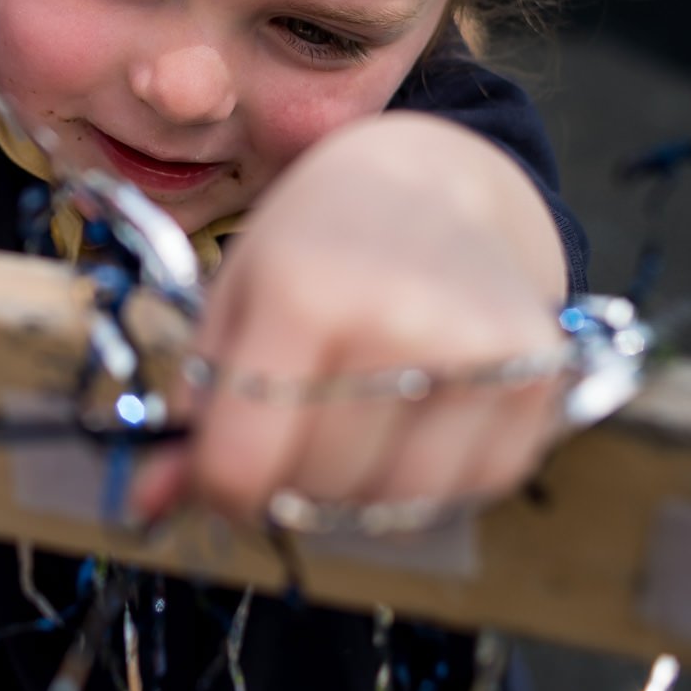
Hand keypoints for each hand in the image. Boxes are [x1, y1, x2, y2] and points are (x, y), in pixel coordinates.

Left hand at [131, 113, 569, 522]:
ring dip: (354, 493)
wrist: (438, 182)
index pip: (243, 460)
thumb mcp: (234, 297)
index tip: (218, 472)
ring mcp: (483, 357)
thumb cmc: (315, 239)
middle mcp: (401, 322)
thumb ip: (195, 405)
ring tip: (344, 423)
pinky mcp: (544, 384)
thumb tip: (146, 507)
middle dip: (285, 483)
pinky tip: (408, 421)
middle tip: (286, 431)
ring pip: (394, 507)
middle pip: (317, 488)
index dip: (219, 488)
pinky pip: (467, 494)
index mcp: (304, 293)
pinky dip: (425, 484)